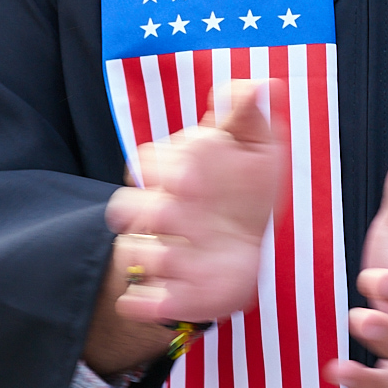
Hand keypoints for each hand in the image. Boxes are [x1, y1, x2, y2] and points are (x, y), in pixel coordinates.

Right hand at [86, 81, 287, 376]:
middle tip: (188, 212)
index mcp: (171, 173)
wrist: (246, 241)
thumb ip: (248, 115)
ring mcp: (161, 252)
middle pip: (125, 210)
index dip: (166, 167)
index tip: (194, 173)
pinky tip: (160, 303)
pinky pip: (140, 301)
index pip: (145, 164)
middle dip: (153, 212)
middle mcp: (157, 213)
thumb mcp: (254, 145)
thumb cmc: (245, 185)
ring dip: (154, 257)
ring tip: (186, 259)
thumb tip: (262, 83)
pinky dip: (142, 304)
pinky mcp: (169, 291)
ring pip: (135, 253)